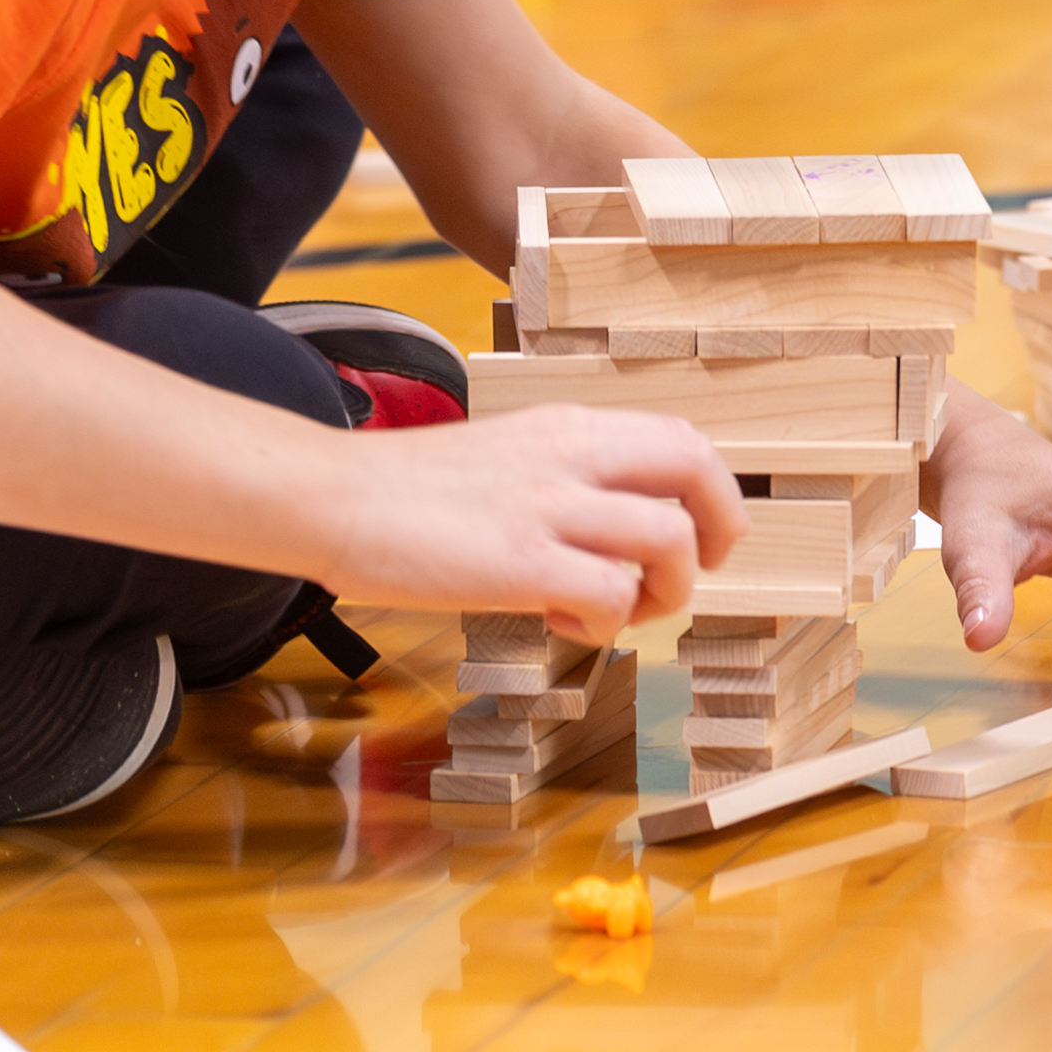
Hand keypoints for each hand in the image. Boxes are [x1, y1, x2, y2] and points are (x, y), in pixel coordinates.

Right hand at [321, 407, 746, 641]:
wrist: (333, 497)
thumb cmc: (408, 491)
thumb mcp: (507, 455)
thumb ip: (564, 476)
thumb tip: (614, 528)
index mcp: (568, 429)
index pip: (683, 440)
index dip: (711, 493)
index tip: (695, 536)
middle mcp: (571, 456)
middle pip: (698, 471)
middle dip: (719, 533)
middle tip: (685, 577)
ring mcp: (548, 507)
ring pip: (670, 538)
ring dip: (664, 590)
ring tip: (616, 609)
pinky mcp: (521, 561)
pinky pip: (611, 594)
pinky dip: (605, 623)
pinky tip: (562, 623)